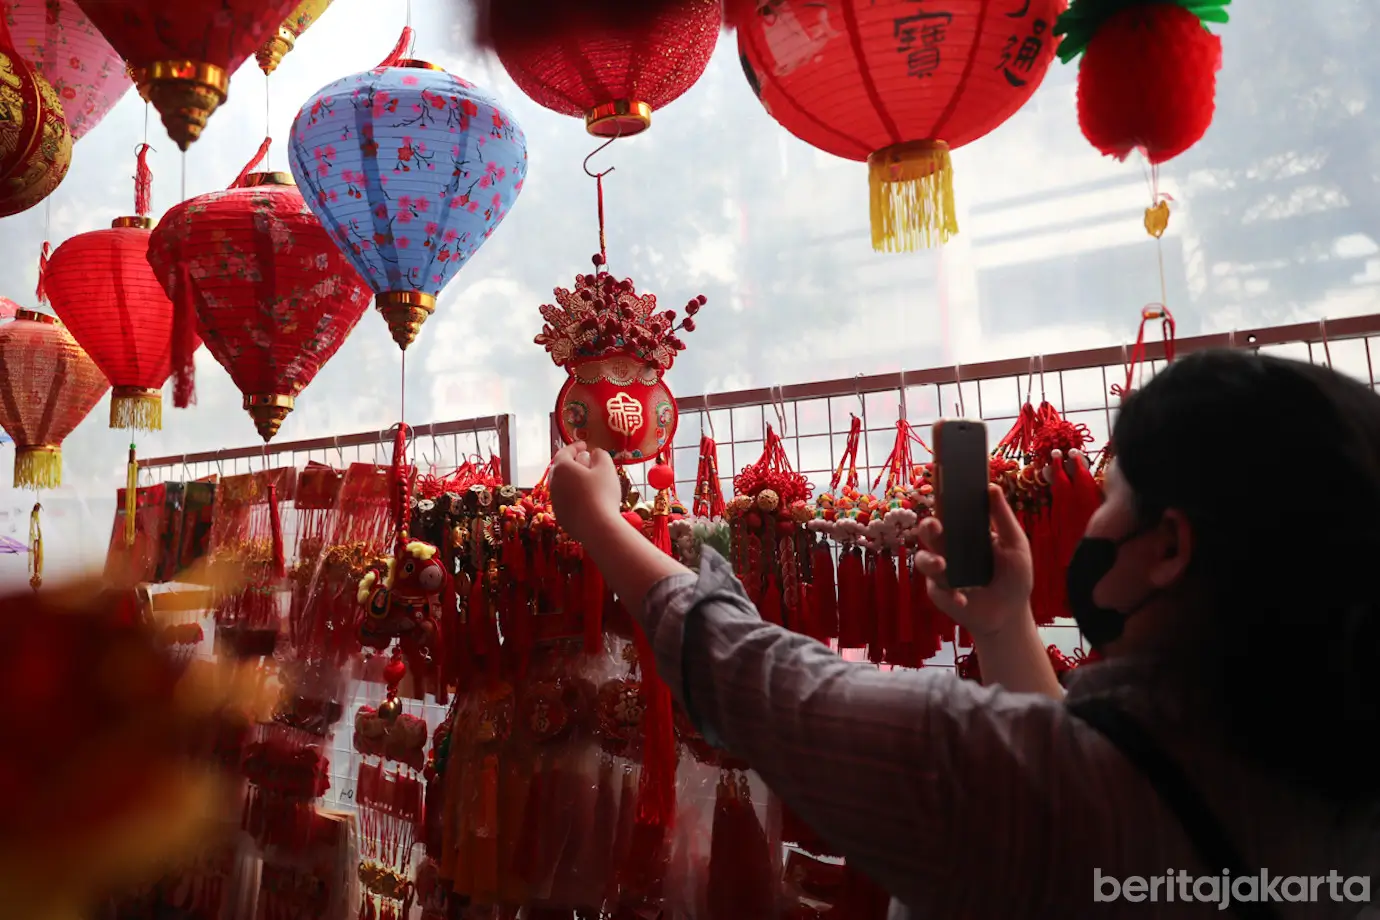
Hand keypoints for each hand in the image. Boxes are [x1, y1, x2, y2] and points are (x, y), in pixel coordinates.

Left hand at [548, 441, 623, 546]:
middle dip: (573, 463)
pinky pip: (567, 500)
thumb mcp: (606, 469)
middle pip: (561, 469)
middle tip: (586, 461)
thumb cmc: (602, 493)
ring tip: (589, 480)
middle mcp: (554, 483)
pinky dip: (574, 495)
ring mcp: (555, 501)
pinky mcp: (561, 516)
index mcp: (562, 468)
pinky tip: (588, 499)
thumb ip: (601, 455)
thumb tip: (595, 453)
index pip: (565, 452)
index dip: (575, 446)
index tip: (585, 445)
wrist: (597, 528)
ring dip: (573, 480)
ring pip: (563, 485)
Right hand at [912, 483, 1032, 639]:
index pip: (949, 511)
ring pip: (923, 558)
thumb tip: (991, 486)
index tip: (940, 486)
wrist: (1011, 614)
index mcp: (966, 532)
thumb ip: (1003, 517)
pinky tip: (963, 599)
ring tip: (942, 566)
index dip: (941, 499)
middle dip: (928, 527)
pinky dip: (949, 594)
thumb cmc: (1014, 577)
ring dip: (930, 561)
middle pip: (929, 532)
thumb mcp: (1015, 544)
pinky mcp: (939, 592)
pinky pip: (936, 588)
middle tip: (935, 526)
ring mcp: (942, 570)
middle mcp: (949, 548)